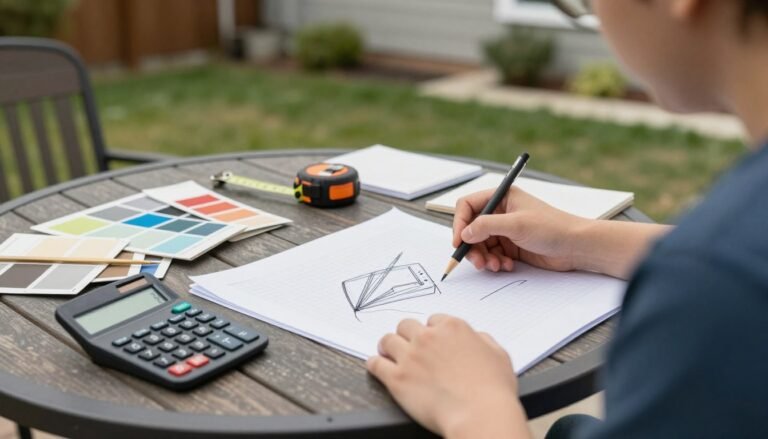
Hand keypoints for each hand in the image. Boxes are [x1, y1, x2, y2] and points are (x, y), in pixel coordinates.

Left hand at [367, 315, 529, 438]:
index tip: (430, 340)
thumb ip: (484, 341)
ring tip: (387, 353)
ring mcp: (410, 357)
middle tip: (408, 345)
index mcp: (453, 328)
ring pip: (387, 340)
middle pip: (407, 325)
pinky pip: (375, 364)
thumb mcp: (499, 355)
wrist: (479, 415)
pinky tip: (376, 366)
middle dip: (407, 335)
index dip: (431, 330)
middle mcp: (428, 337)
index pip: (433, 320)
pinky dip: (374, 364)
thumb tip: (477, 338)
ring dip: (388, 346)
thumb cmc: (493, 390)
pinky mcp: (396, 378)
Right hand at [453, 187, 588, 272]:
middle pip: (471, 229)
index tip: (459, 241)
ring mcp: (505, 230)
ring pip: (480, 245)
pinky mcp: (511, 246)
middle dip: (472, 246)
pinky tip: (507, 266)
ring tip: (495, 265)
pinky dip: (495, 262)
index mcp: (501, 197)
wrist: (576, 247)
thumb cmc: (553, 227)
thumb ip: (486, 226)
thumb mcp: (516, 224)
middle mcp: (501, 212)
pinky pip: (492, 255)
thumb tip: (464, 233)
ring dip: (484, 257)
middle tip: (477, 261)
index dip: (460, 223)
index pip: (468, 206)